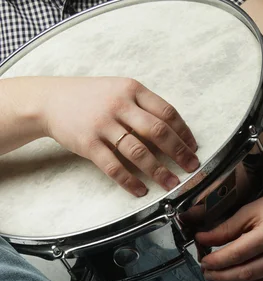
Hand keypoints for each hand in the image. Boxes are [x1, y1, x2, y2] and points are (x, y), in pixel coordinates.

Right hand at [41, 77, 198, 196]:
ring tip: (171, 184)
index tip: (193, 147)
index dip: (183, 132)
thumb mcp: (117, 90)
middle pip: (158, 132)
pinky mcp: (88, 144)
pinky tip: (141, 190)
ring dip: (159, 171)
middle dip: (179, 152)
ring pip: (139, 152)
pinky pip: (114, 167)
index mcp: (131, 89)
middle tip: (192, 167)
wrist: (50, 100)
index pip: (166, 112)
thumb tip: (173, 131)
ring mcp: (103, 124)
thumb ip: (142, 106)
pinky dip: (130, 181)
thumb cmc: (89, 97)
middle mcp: (119, 105)